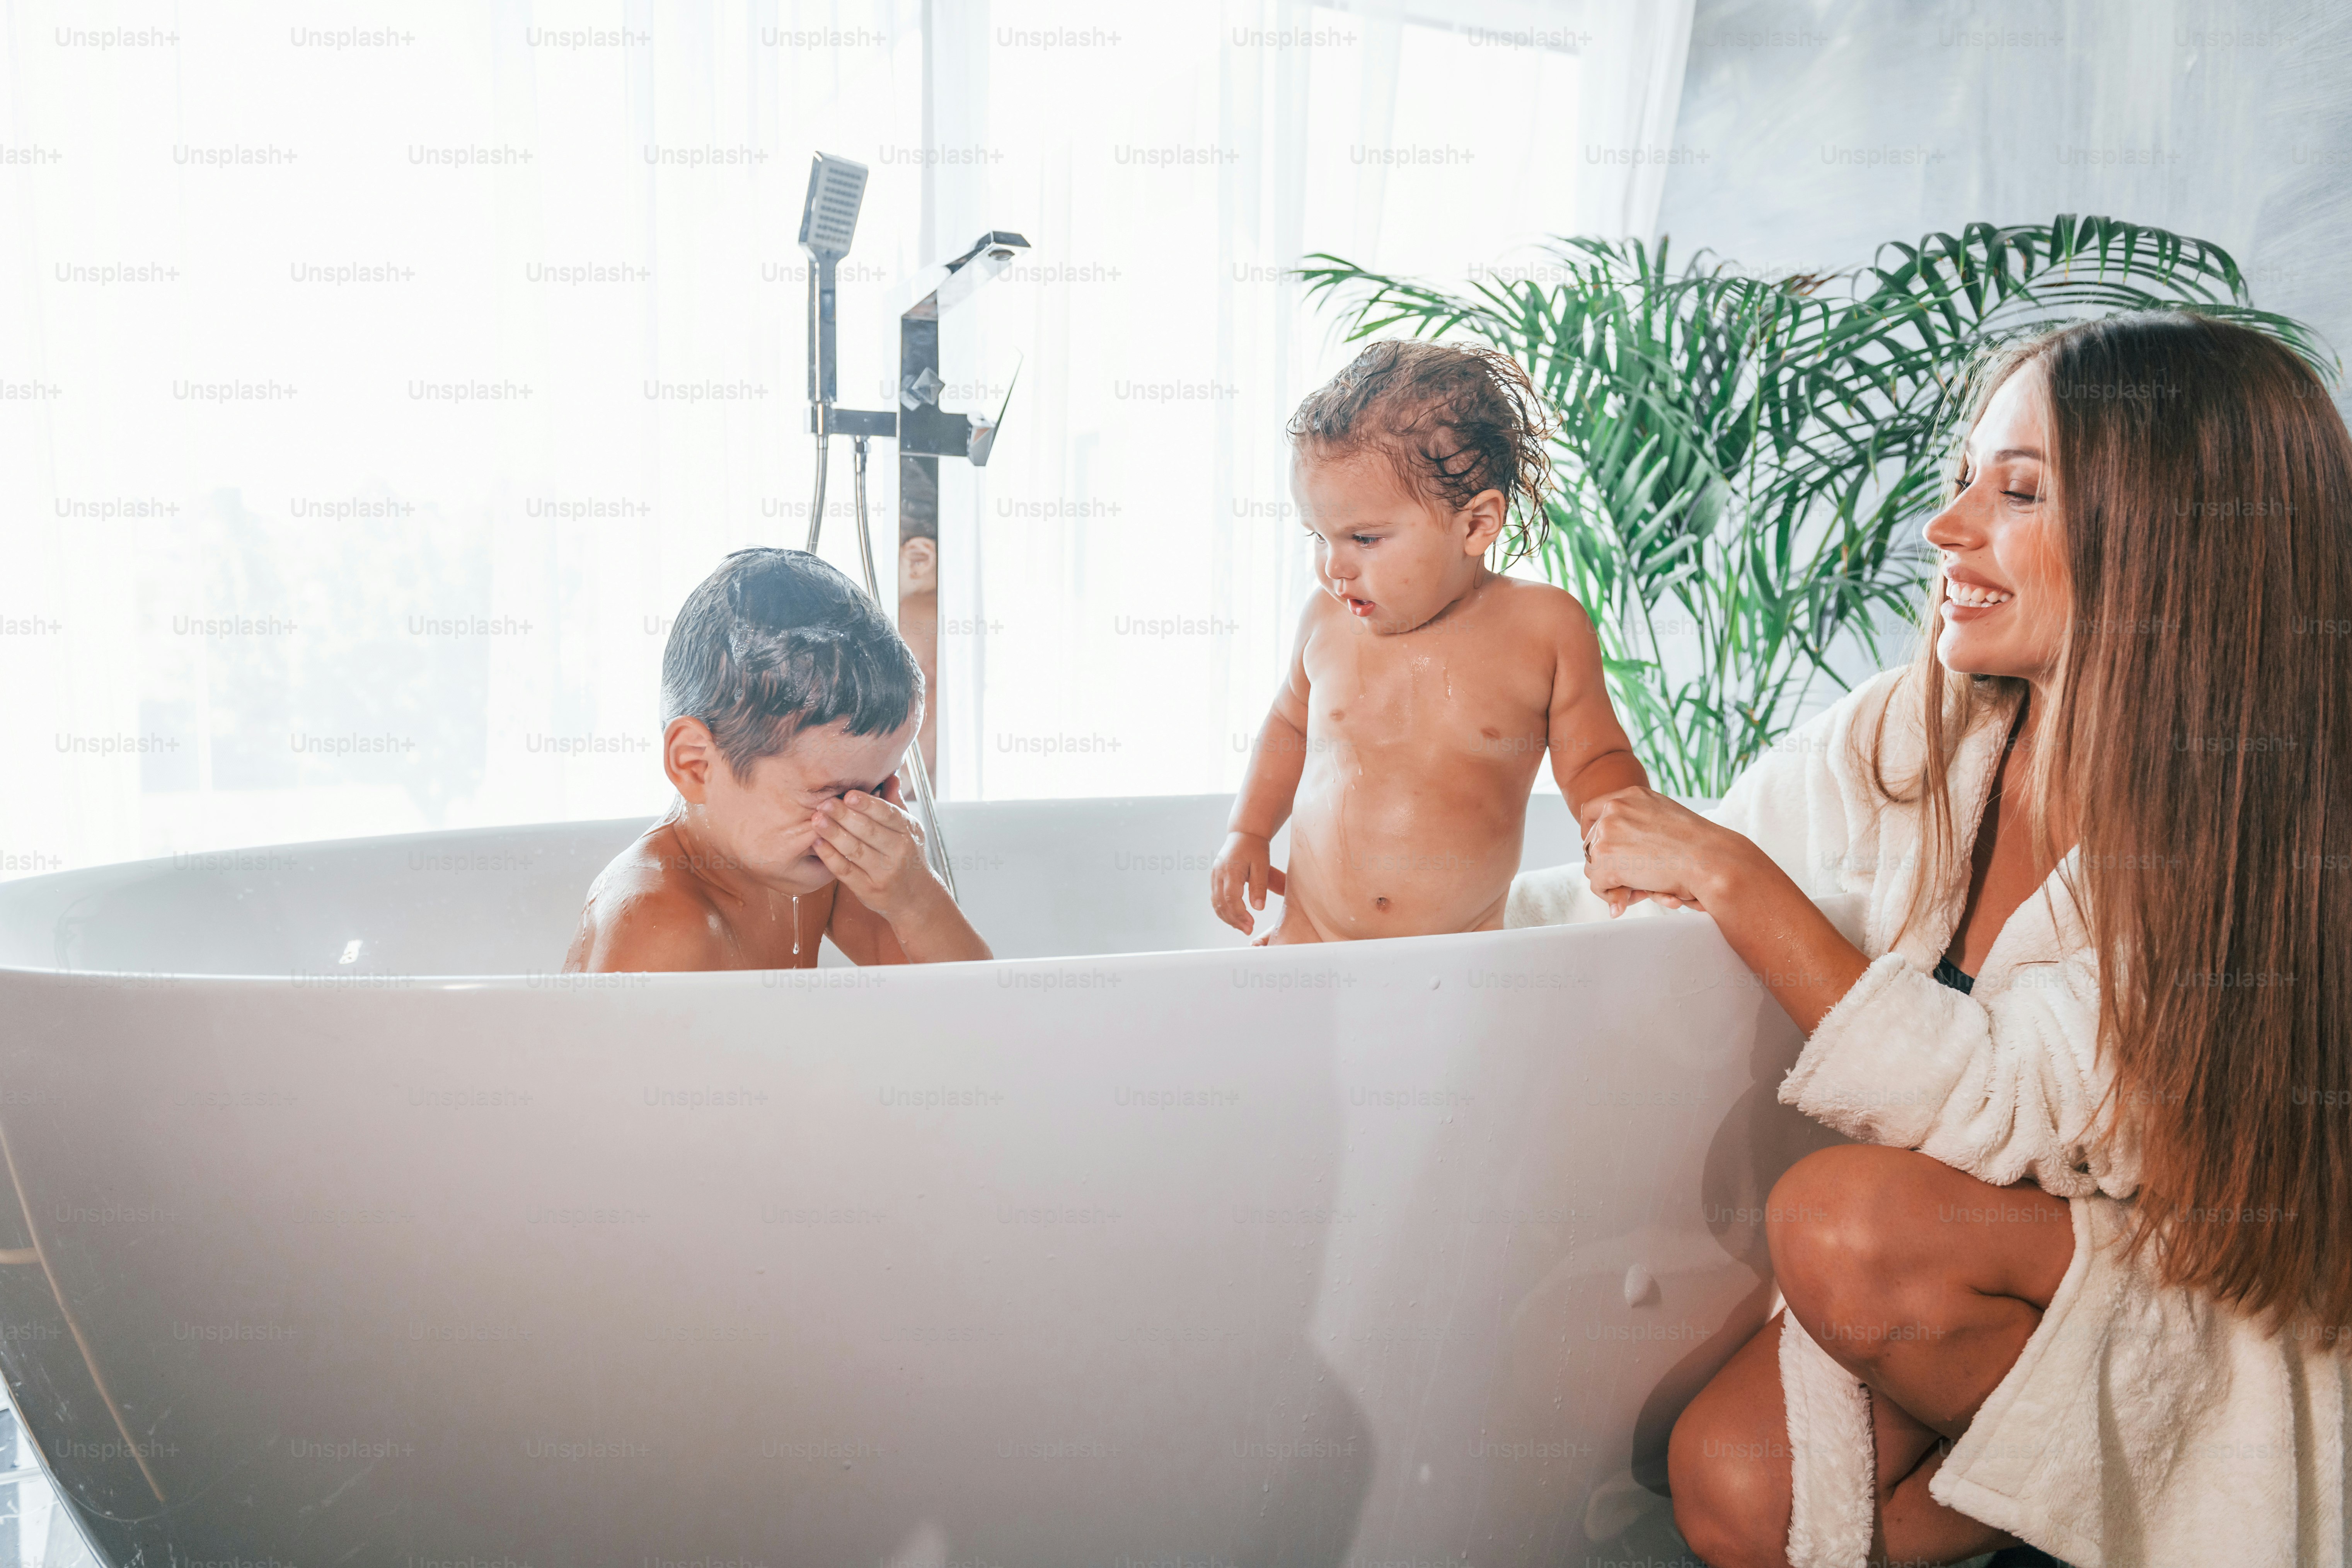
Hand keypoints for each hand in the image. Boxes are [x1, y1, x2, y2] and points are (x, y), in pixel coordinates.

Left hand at [811, 784, 944, 923]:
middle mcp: (899, 852)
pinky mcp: (868, 890)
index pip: (888, 815)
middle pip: (869, 831)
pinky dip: (830, 857)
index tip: (849, 794)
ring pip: (855, 850)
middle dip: (844, 816)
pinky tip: (817, 844)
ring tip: (816, 820)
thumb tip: (890, 775)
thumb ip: (895, 804)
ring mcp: (883, 873)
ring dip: (833, 834)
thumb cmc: (907, 856)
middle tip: (824, 803)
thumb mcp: (908, 829)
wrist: (915, 897)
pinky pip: (846, 871)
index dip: (868, 804)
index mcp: (908, 832)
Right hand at [1210, 831, 1286, 935]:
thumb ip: (1259, 886)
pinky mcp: (1215, 879)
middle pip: (1221, 903)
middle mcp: (1218, 874)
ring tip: (1242, 927)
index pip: (1230, 897)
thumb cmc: (1255, 848)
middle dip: (1234, 919)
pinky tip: (1233, 918)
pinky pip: (1215, 899)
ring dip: (1227, 918)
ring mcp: (1214, 877)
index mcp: (1230, 870)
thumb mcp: (1262, 865)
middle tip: (1248, 930)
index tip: (1251, 924)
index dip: (1239, 913)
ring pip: (1216, 903)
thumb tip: (1258, 908)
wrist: (1244, 835)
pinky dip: (1223, 911)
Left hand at [1580, 787, 1754, 917]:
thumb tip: (1622, 852)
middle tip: (1633, 880)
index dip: (1594, 833)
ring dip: (1613, 882)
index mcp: (1630, 796)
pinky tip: (1637, 896)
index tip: (1604, 849)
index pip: (1591, 811)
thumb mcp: (1664, 820)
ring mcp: (1607, 833)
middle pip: (1591, 843)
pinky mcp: (1606, 859)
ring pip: (1594, 866)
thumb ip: (1639, 827)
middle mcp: (1615, 810)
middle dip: (1609, 865)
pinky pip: (1598, 885)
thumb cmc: (1698, 845)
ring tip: (1641, 890)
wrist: (1710, 859)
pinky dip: (1613, 896)